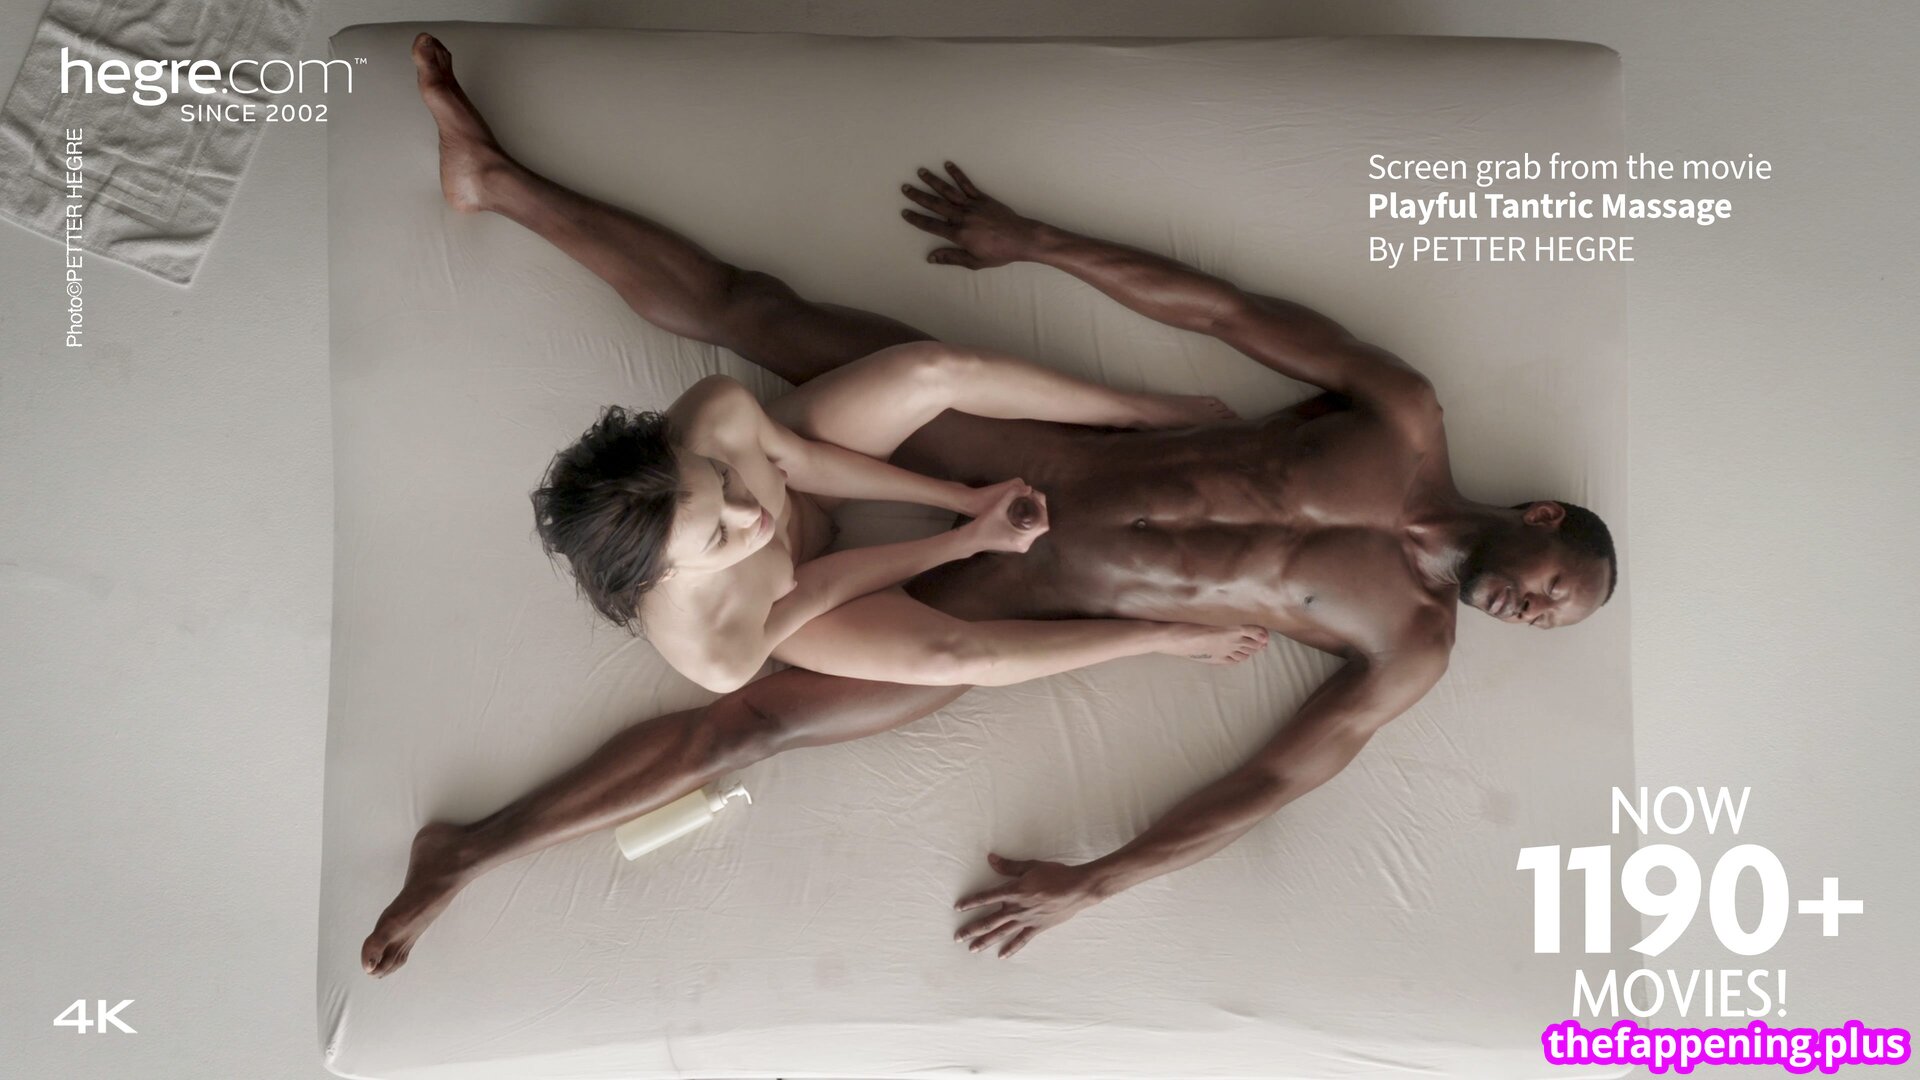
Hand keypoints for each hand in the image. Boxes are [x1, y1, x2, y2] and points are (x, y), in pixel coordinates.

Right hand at [900, 162, 1041, 269]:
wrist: (1020, 238)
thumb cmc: (998, 252)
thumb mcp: (974, 261)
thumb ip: (951, 257)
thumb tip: (931, 258)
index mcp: (958, 234)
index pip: (931, 225)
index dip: (916, 219)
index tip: (904, 212)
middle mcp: (962, 217)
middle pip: (935, 205)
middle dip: (919, 196)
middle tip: (905, 187)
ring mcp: (972, 205)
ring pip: (948, 191)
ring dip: (933, 181)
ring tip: (921, 172)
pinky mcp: (982, 198)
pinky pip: (967, 184)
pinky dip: (957, 174)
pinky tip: (948, 165)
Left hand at [953, 853, 1100, 957]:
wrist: (1076, 889)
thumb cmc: (1054, 874)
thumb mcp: (1031, 866)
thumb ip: (1009, 866)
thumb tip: (991, 859)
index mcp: (1013, 891)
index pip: (986, 897)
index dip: (971, 902)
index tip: (958, 908)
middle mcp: (1017, 908)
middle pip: (990, 920)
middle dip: (972, 929)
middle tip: (958, 937)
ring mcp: (1026, 920)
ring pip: (1002, 932)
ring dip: (985, 941)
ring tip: (972, 948)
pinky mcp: (1037, 928)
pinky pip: (1022, 940)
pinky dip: (1012, 948)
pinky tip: (1002, 955)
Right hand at [958, 481, 1048, 553]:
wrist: (972, 538)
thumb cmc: (984, 524)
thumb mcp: (998, 507)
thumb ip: (1012, 494)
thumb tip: (1028, 487)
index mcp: (1022, 539)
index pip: (1043, 524)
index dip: (1042, 508)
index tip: (1035, 497)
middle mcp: (1025, 545)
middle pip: (1041, 526)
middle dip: (1039, 511)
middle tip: (1033, 497)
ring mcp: (1022, 547)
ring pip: (1036, 529)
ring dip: (1035, 515)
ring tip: (1030, 502)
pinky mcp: (1017, 546)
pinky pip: (1030, 533)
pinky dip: (1030, 522)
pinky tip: (1025, 512)